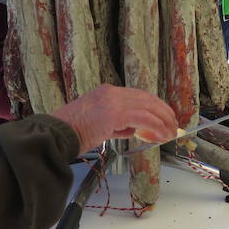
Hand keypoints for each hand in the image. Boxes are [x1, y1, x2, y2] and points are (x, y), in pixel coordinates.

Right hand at [50, 84, 178, 154]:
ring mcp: (113, 101)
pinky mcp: (114, 114)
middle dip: (163, 112)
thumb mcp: (99, 124)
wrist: (55, 136)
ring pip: (148, 107)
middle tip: (173, 124)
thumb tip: (136, 129)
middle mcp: (111, 93)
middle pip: (147, 98)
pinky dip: (156, 126)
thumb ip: (118, 124)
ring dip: (163, 121)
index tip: (165, 117)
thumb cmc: (72, 134)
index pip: (138, 95)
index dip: (155, 106)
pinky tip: (161, 135)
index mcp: (107, 92)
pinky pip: (143, 118)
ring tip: (170, 133)